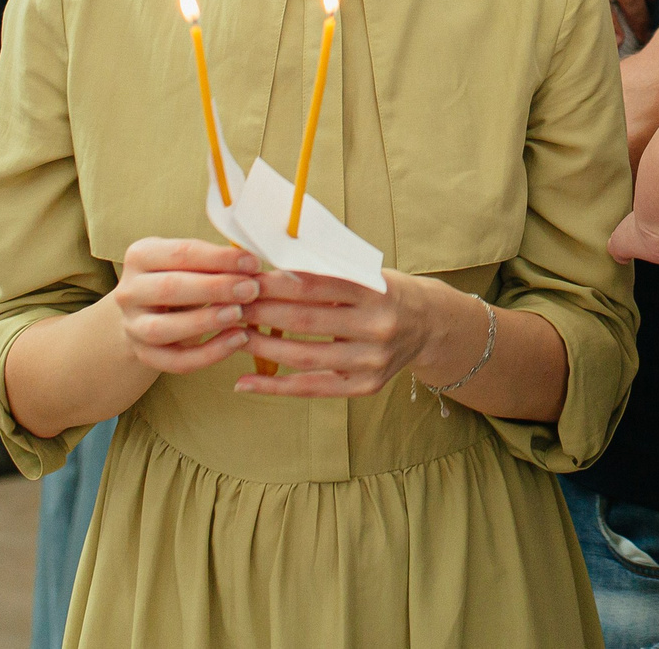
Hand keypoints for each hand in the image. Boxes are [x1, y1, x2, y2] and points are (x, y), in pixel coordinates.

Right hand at [111, 238, 260, 375]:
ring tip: (239, 315)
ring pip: (164, 329)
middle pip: (169, 289)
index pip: (180, 253)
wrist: (153, 311)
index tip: (253, 263)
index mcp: (140, 255)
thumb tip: (254, 262)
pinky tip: (237, 340)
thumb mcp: (192, 261)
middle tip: (251, 289)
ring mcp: (132, 326)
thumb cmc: (183, 277)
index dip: (219, 258)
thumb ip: (216, 260)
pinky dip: (208, 354)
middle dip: (215, 289)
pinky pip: (175, 361)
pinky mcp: (144, 355)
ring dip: (205, 321)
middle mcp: (129, 290)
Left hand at [236, 269, 456, 398]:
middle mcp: (377, 326)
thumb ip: (328, 274)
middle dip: (261, 312)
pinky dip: (275, 387)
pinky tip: (245, 382)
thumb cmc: (386, 292)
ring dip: (261, 348)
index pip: (316, 285)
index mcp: (376, 290)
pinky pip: (312, 388)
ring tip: (232, 336)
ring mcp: (372, 360)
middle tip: (229, 306)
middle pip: (306, 320)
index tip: (244, 280)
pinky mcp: (365, 386)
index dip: (276, 283)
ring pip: (304, 357)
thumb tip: (270, 270)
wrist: (429, 325)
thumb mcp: (367, 273)